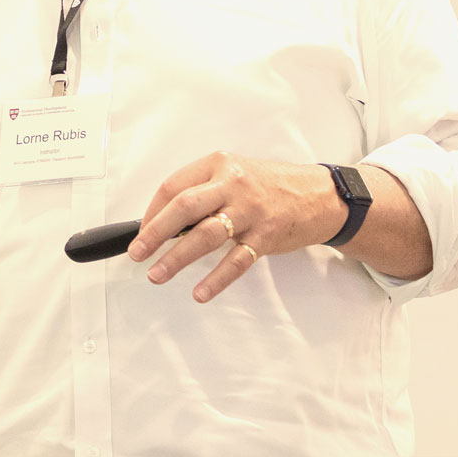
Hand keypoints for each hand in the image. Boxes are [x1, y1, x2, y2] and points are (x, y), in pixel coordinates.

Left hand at [130, 153, 342, 302]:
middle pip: (184, 207)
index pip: (174, 186)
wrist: (319, 194)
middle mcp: (232, 184)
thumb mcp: (233, 174)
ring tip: (157, 274)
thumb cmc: (269, 186)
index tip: (140, 233)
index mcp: (218, 165)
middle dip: (155, 233)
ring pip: (206, 235)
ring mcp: (250, 210)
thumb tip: (163, 222)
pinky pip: (236, 261)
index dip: (152, 212)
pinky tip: (200, 291)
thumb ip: (202, 191)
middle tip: (137, 253)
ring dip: (177, 258)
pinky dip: (216, 279)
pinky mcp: (266, 236)